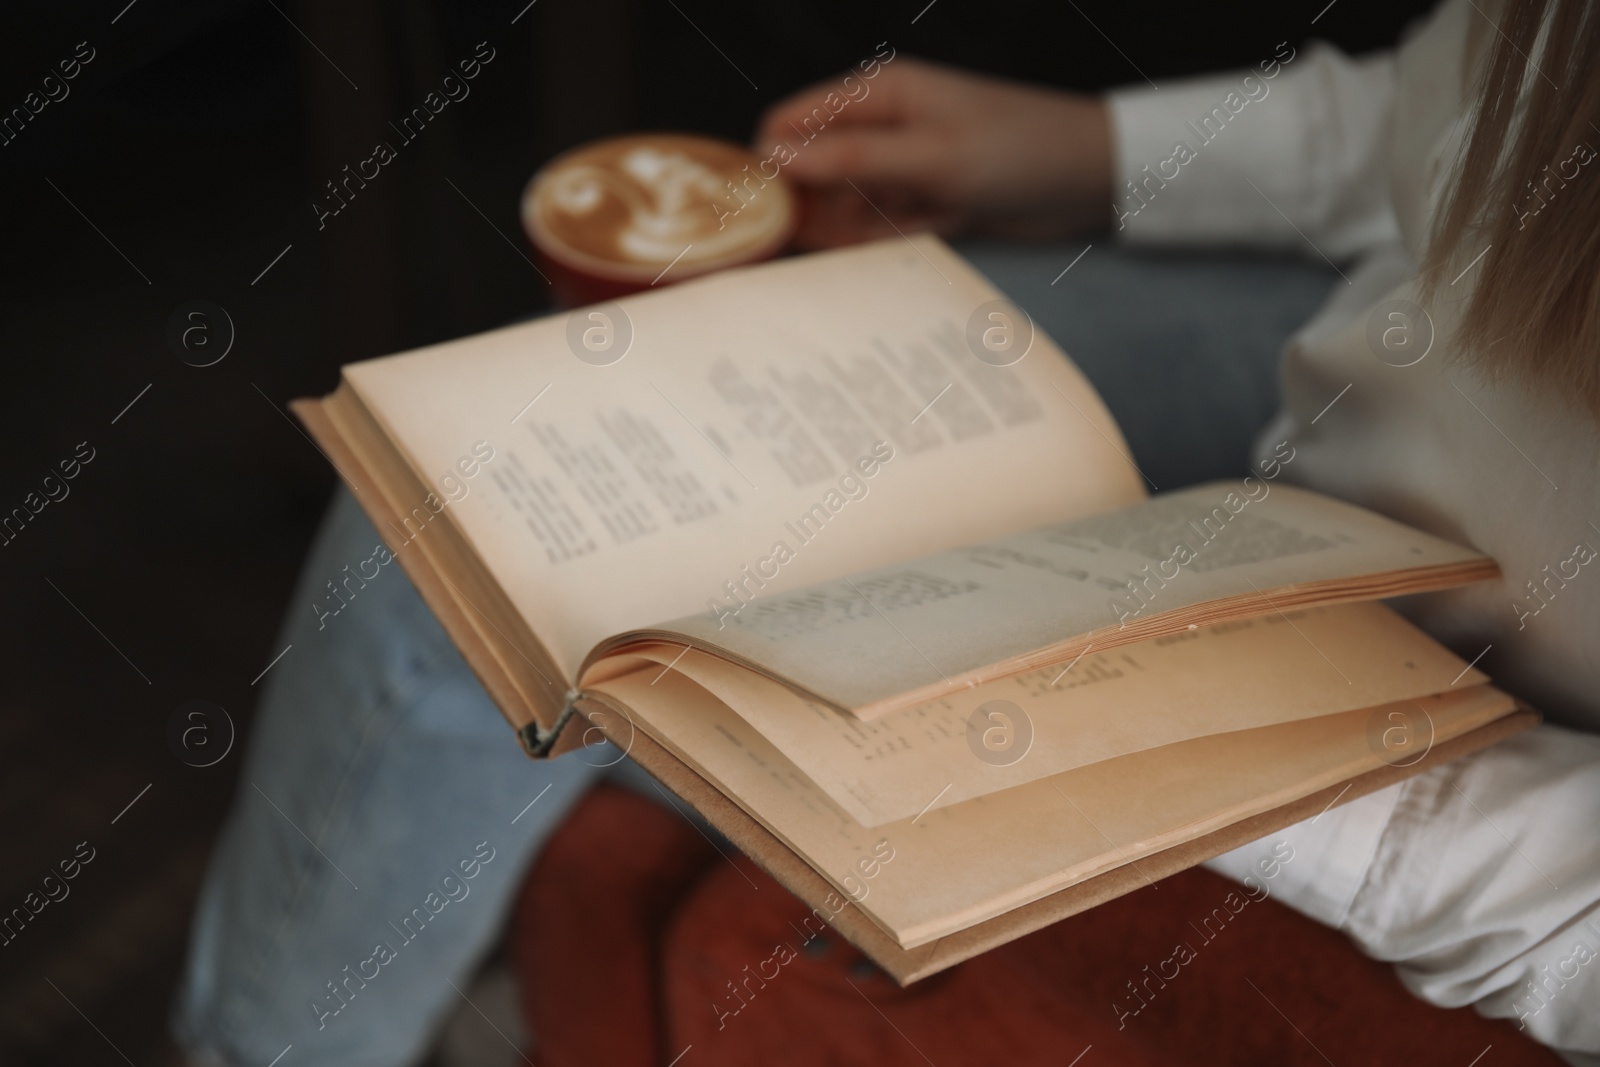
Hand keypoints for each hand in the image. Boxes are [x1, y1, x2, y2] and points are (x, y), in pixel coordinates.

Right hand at [754, 57, 1112, 248]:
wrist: (1093, 180)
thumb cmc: (1018, 151)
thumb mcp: (928, 157)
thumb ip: (849, 160)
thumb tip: (772, 157)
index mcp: (878, 95)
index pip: (791, 122)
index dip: (766, 163)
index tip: (750, 212)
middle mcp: (883, 129)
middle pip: (812, 169)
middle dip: (799, 207)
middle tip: (784, 252)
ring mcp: (902, 169)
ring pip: (842, 205)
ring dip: (839, 233)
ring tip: (847, 258)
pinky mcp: (923, 204)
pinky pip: (878, 228)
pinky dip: (878, 243)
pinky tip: (889, 250)